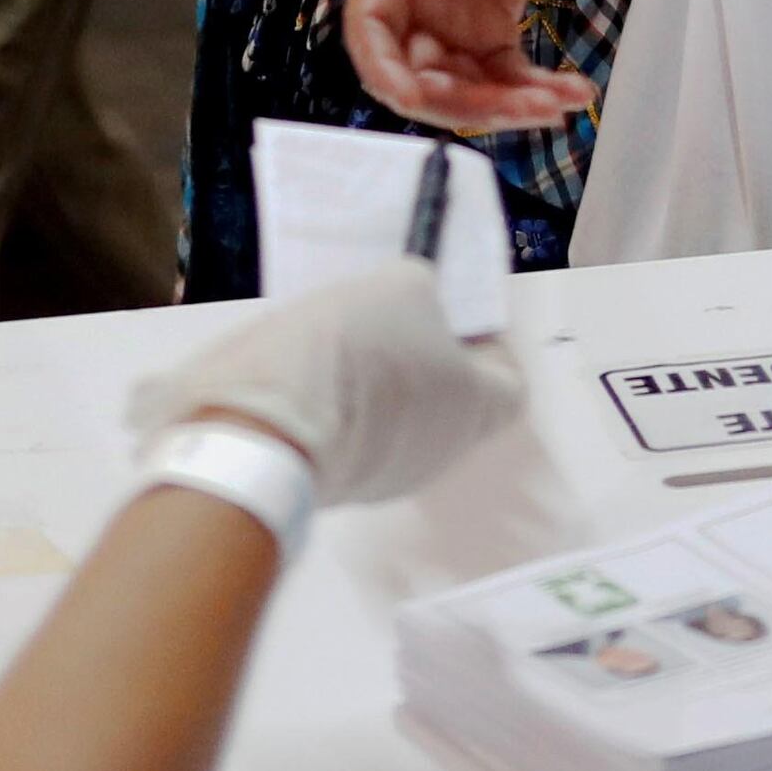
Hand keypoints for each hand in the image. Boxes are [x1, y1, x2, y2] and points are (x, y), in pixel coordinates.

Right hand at [125, 256, 524, 505]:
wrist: (264, 426)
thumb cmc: (351, 351)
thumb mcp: (399, 286)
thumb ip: (420, 291)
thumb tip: (416, 299)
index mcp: (474, 410)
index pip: (508, 383)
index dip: (486, 342)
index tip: (453, 310)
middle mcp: (440, 454)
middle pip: (448, 398)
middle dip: (422, 353)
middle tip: (387, 312)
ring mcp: (386, 478)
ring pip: (395, 418)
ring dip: (375, 381)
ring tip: (338, 338)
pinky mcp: (335, 485)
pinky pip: (350, 436)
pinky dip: (336, 407)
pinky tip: (309, 373)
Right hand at [343, 0, 592, 134]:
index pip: (371, 33)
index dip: (386, 72)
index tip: (413, 96)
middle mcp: (413, 10)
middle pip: (425, 80)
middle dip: (471, 104)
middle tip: (528, 107)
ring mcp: (449, 26)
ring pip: (469, 90)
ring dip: (510, 108)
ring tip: (562, 102)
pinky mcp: (488, 30)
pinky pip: (507, 76)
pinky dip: (536, 91)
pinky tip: (573, 92)